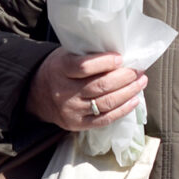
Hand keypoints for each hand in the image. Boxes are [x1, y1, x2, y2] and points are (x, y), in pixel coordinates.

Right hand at [27, 50, 146, 131]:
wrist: (37, 95)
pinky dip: (123, 110)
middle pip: (100, 86)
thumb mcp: (66, 55)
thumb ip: (86, 55)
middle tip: (138, 70)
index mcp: (61, 70)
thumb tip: (120, 54)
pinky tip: (134, 100)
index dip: (105, 62)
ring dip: (129, 92)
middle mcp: (65, 92)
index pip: (84, 67)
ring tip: (141, 82)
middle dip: (124, 77)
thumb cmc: (59, 69)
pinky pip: (105, 119)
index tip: (121, 58)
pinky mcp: (78, 124)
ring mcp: (72, 110)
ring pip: (106, 102)